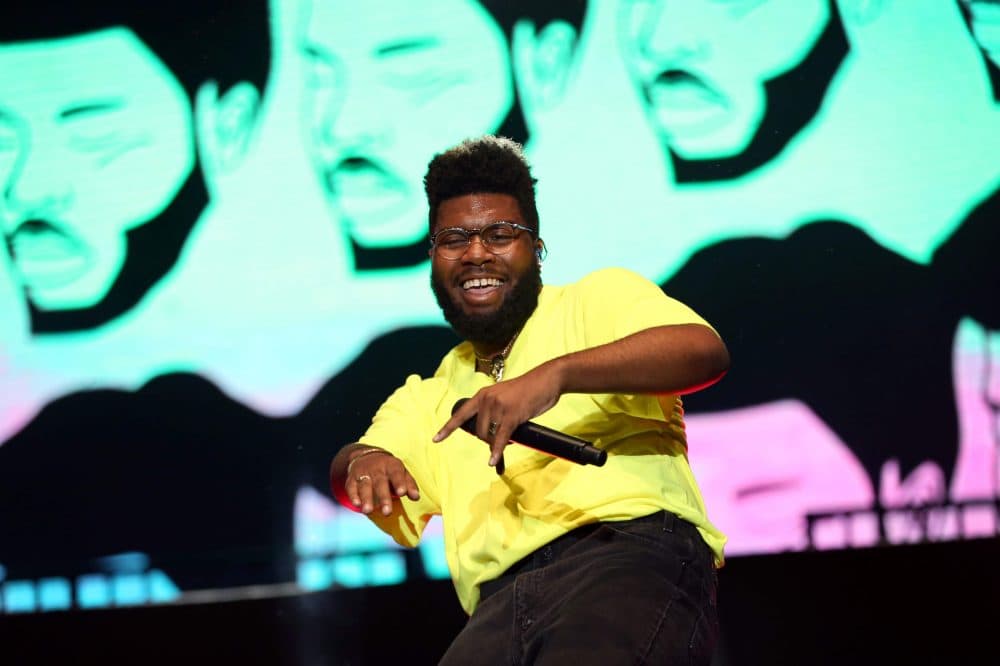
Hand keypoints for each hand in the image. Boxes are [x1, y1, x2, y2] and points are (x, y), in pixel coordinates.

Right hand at [344, 449, 419, 515]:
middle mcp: (376, 468)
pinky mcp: (351, 479)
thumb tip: (416, 497)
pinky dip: (353, 495)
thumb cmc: (389, 469)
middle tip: (387, 512)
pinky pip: (351, 486)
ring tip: (368, 511)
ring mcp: (362, 472)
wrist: (366, 456)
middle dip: (383, 497)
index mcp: (391, 465)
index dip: (399, 482)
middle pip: (380, 482)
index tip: (402, 493)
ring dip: (366, 498)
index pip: (396, 473)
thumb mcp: (401, 472)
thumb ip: (409, 484)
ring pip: (364, 485)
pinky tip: (356, 504)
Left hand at [434, 362, 562, 466]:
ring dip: (497, 444)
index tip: (435, 440)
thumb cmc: (529, 390)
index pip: (461, 414)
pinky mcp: (512, 415)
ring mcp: (498, 407)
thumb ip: (494, 410)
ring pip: (489, 436)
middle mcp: (486, 400)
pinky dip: (496, 451)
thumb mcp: (504, 396)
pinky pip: (500, 438)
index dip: (447, 428)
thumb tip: (490, 434)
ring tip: (511, 437)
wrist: (547, 379)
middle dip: (488, 440)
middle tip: (503, 438)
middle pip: (478, 432)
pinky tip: (493, 462)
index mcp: (482, 395)